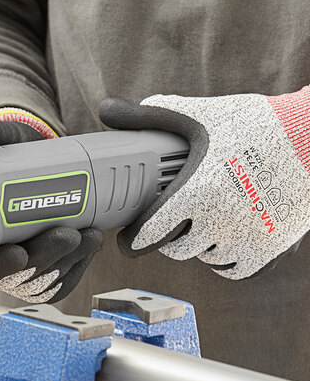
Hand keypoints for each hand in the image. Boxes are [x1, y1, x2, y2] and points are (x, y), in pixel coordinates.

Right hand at [0, 111, 102, 302]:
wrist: (42, 164)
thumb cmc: (14, 159)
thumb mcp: (2, 141)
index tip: (18, 252)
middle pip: (13, 278)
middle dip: (45, 260)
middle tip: (67, 233)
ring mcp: (20, 269)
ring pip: (42, 281)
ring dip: (68, 261)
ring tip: (88, 234)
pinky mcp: (46, 270)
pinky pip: (62, 280)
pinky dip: (79, 265)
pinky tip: (91, 243)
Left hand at [99, 88, 309, 278]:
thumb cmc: (252, 124)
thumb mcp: (198, 114)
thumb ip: (150, 114)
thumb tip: (108, 109)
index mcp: (195, 192)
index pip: (150, 232)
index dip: (133, 242)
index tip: (127, 243)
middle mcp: (219, 222)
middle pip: (176, 249)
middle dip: (166, 240)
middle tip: (166, 226)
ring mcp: (246, 238)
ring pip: (205, 259)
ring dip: (196, 248)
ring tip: (197, 228)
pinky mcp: (271, 248)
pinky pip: (235, 271)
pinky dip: (224, 262)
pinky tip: (221, 242)